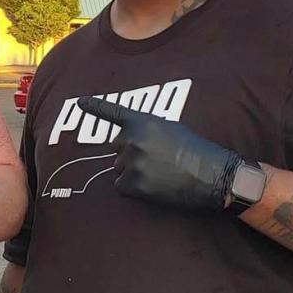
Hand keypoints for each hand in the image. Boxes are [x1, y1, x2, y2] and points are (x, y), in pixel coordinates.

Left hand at [77, 96, 241, 210]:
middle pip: (117, 149)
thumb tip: (131, 143)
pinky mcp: (133, 184)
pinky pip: (121, 187)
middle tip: (158, 161)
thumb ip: (147, 131)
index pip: (113, 113)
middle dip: (131, 155)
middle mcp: (132, 140)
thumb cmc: (196, 151)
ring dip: (134, 173)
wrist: (213, 174)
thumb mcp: (171, 129)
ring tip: (160, 174)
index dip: (95, 107)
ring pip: (119, 169)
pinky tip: (154, 186)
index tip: (79, 102)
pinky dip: (133, 189)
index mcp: (142, 122)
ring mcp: (131, 162)